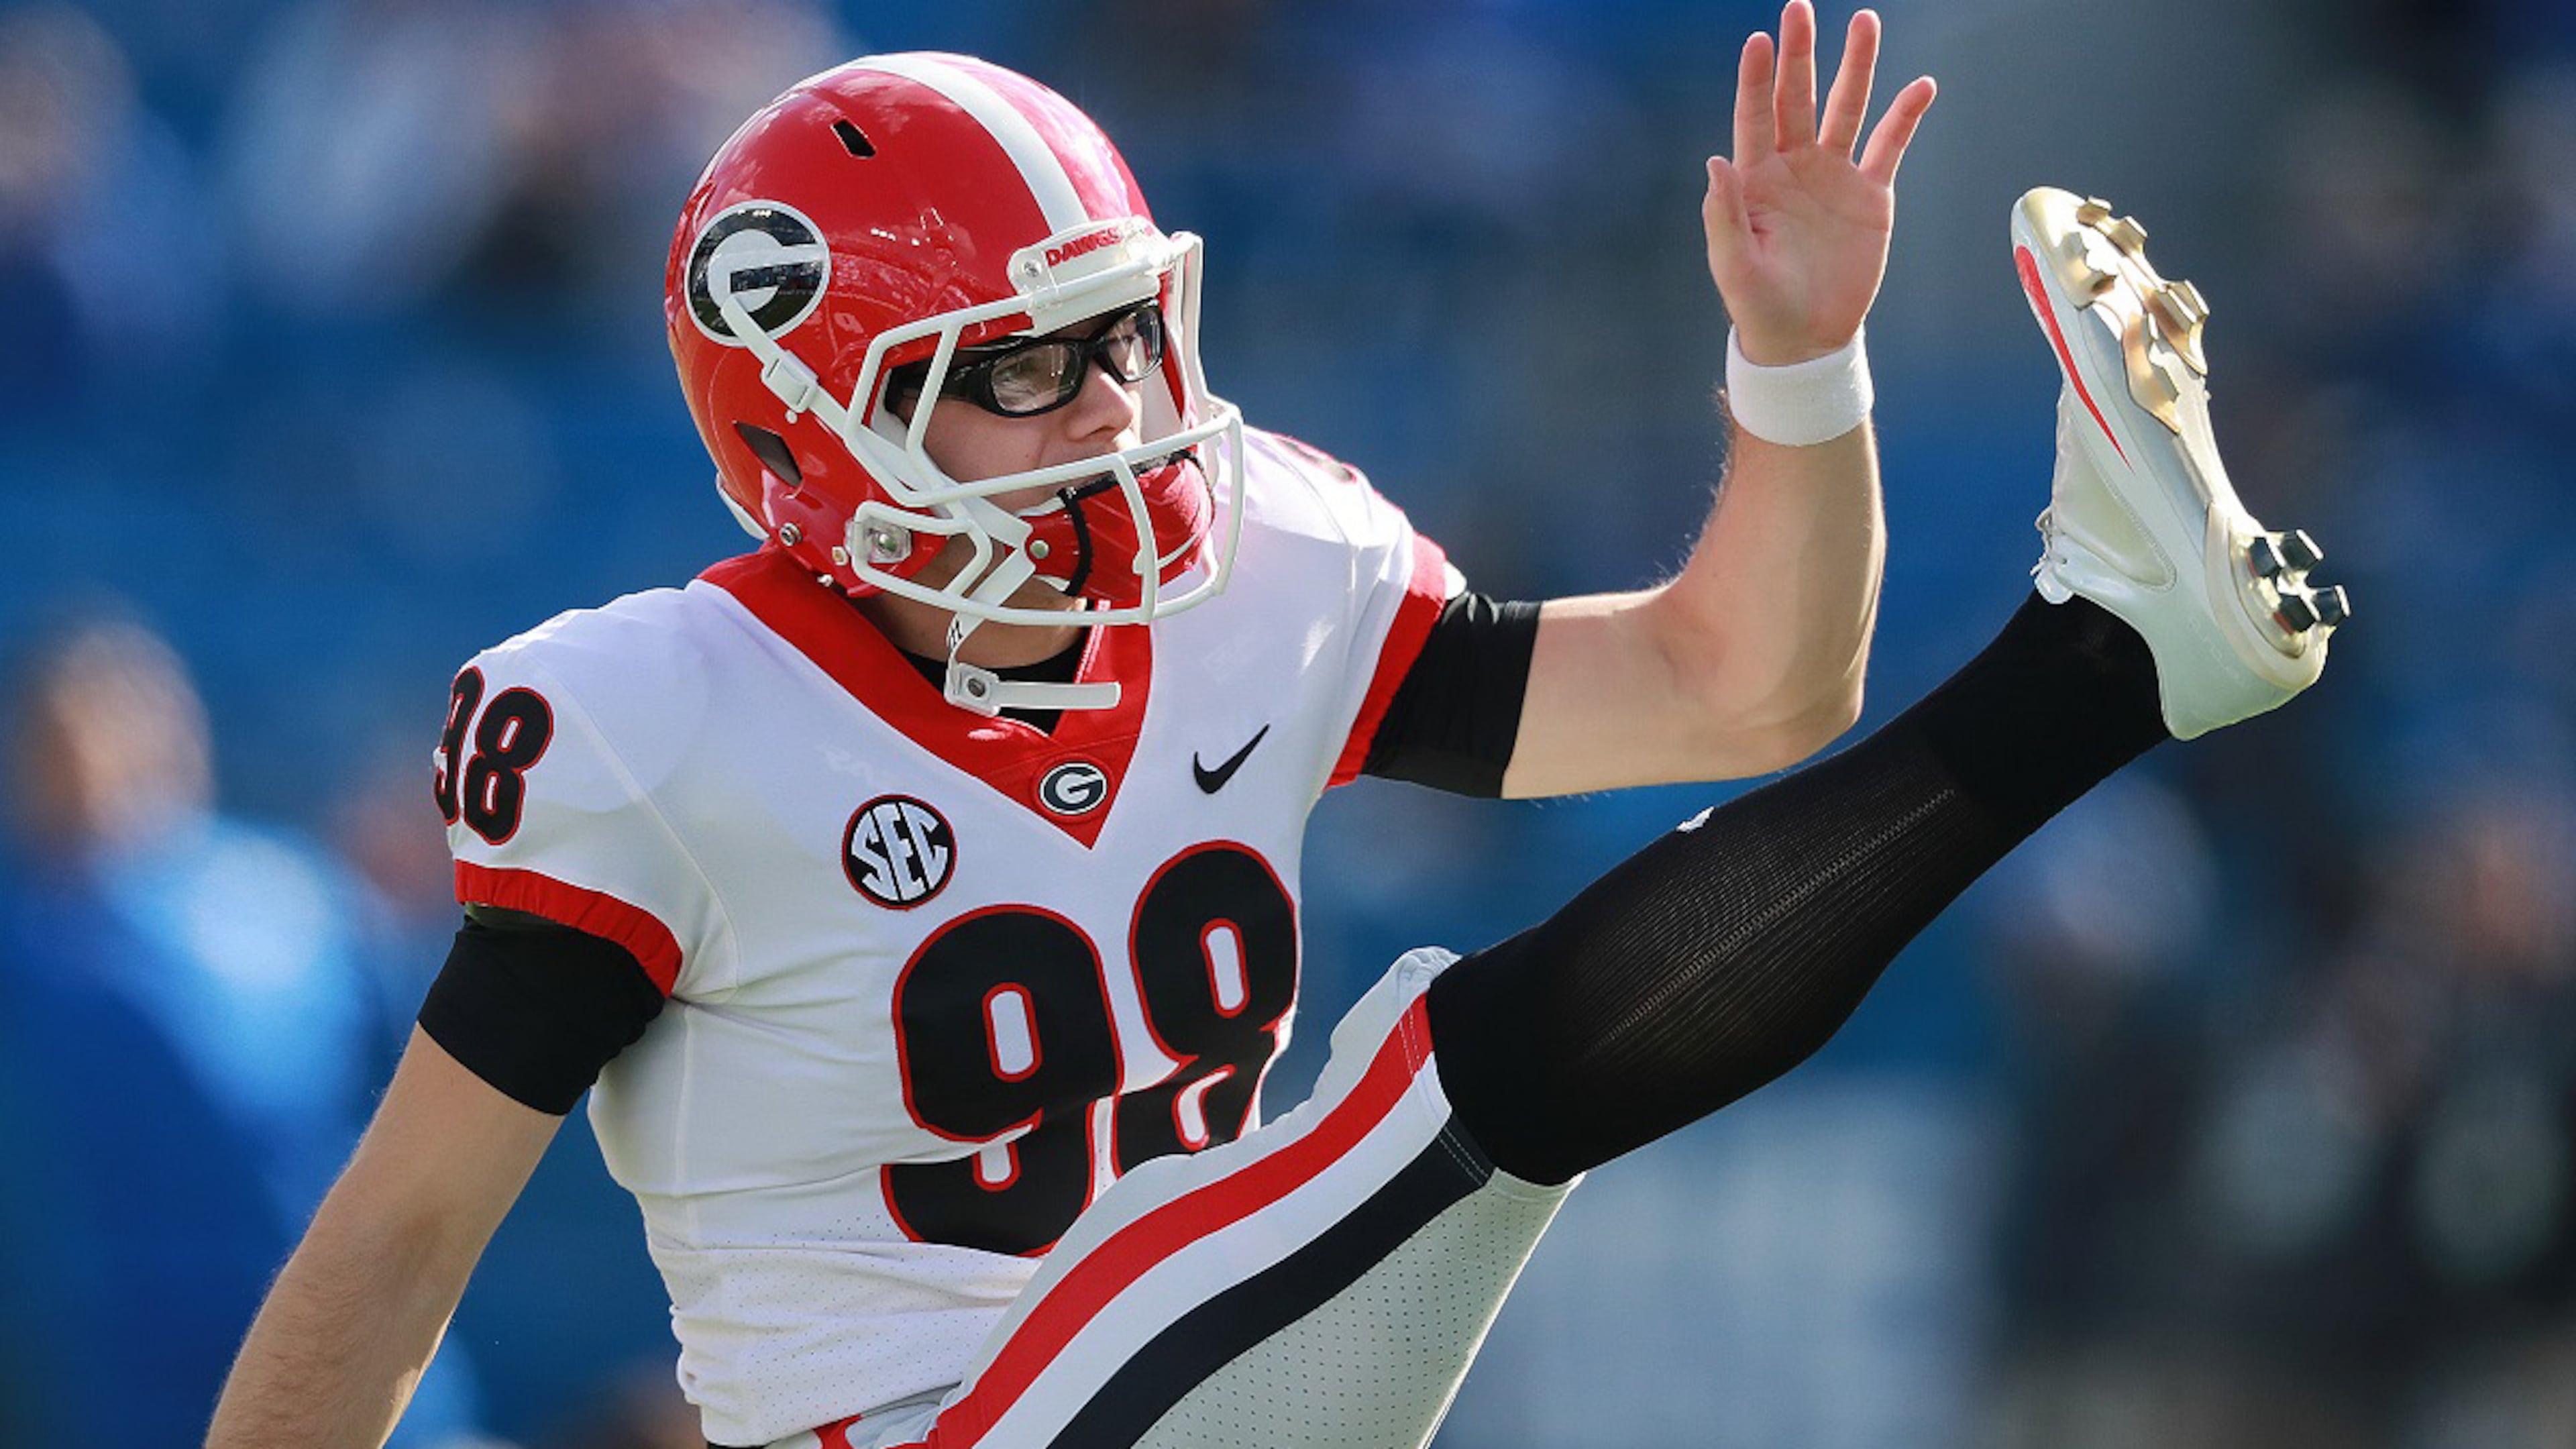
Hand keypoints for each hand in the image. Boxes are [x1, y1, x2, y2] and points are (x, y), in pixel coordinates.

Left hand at [1706, 2, 1935, 363]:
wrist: (1806, 339)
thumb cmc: (1761, 305)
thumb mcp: (1734, 266)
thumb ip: (1724, 215)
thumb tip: (1715, 162)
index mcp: (1757, 180)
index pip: (1754, 117)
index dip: (1757, 79)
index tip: (1759, 40)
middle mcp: (1795, 167)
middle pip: (1798, 99)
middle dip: (1801, 54)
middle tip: (1801, 9)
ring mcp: (1834, 177)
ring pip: (1847, 109)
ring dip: (1856, 67)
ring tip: (1865, 22)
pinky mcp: (1871, 195)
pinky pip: (1890, 146)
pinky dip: (1905, 116)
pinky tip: (1919, 86)